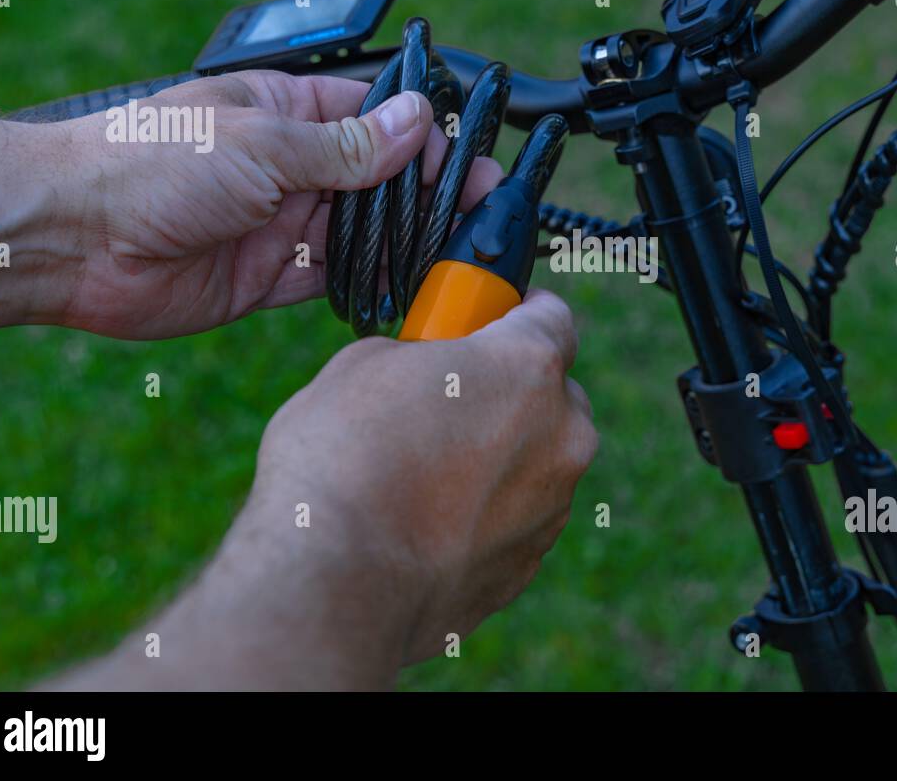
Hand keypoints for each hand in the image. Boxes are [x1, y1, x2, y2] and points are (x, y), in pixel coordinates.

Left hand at [55, 71, 500, 337]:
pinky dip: (370, 284)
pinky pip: (334, 279)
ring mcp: (282, 222)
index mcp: (286, 112)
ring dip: (406, 242)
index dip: (423, 136)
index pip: (373, 116)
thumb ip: (345, 147)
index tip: (466, 161)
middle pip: (378, 178)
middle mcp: (290, 166)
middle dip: (428, 193)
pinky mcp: (270, 275)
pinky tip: (407, 289)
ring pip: (364, 232)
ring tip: (457, 256)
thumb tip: (416, 120)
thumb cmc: (151, 164)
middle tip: (480, 213)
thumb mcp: (262, 145)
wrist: (75, 239)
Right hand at [253, 289, 596, 670]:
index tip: (488, 321)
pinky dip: (484, 515)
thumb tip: (426, 371)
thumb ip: (422, 356)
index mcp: (528, 367)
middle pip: (554, 395)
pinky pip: (516, 521)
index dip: (516, 313)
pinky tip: (425, 523)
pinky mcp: (527, 565)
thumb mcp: (364, 364)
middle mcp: (562, 434)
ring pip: (538, 462)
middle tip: (447, 400)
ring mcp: (552, 506)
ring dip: (499, 458)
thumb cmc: (342, 461)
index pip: (552, 316)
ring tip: (423, 474)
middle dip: (510, 392)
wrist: (334, 582)